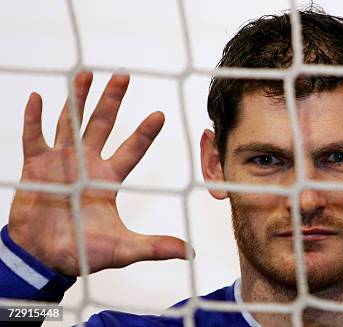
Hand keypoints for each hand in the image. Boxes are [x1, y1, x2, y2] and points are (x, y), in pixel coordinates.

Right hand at [8, 72, 190, 275]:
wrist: (43, 258)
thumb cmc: (83, 251)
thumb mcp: (123, 249)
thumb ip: (154, 247)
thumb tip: (189, 252)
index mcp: (108, 178)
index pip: (131, 150)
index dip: (144, 133)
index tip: (159, 115)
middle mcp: (87, 164)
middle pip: (102, 125)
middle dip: (112, 101)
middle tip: (123, 75)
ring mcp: (61, 162)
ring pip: (70, 123)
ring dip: (77, 98)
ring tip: (85, 74)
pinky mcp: (35, 167)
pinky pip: (34, 138)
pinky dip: (34, 119)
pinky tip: (38, 98)